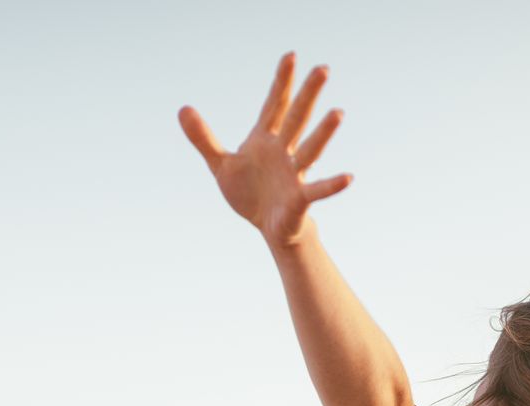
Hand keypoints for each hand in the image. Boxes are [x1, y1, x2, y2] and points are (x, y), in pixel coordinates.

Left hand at [178, 51, 351, 248]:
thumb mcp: (221, 164)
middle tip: (324, 68)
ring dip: (323, 133)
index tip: (290, 55)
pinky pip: (317, 190)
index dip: (281, 82)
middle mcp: (284, 152)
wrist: (267, 227)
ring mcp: (294, 174)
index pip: (274, 105)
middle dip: (308, 95)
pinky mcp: (299, 198)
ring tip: (338, 112)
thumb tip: (182, 109)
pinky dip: (332, 185)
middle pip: (296, 119)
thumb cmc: (249, 193)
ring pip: (310, 150)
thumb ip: (203, 138)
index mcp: (265, 140)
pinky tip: (348, 177)